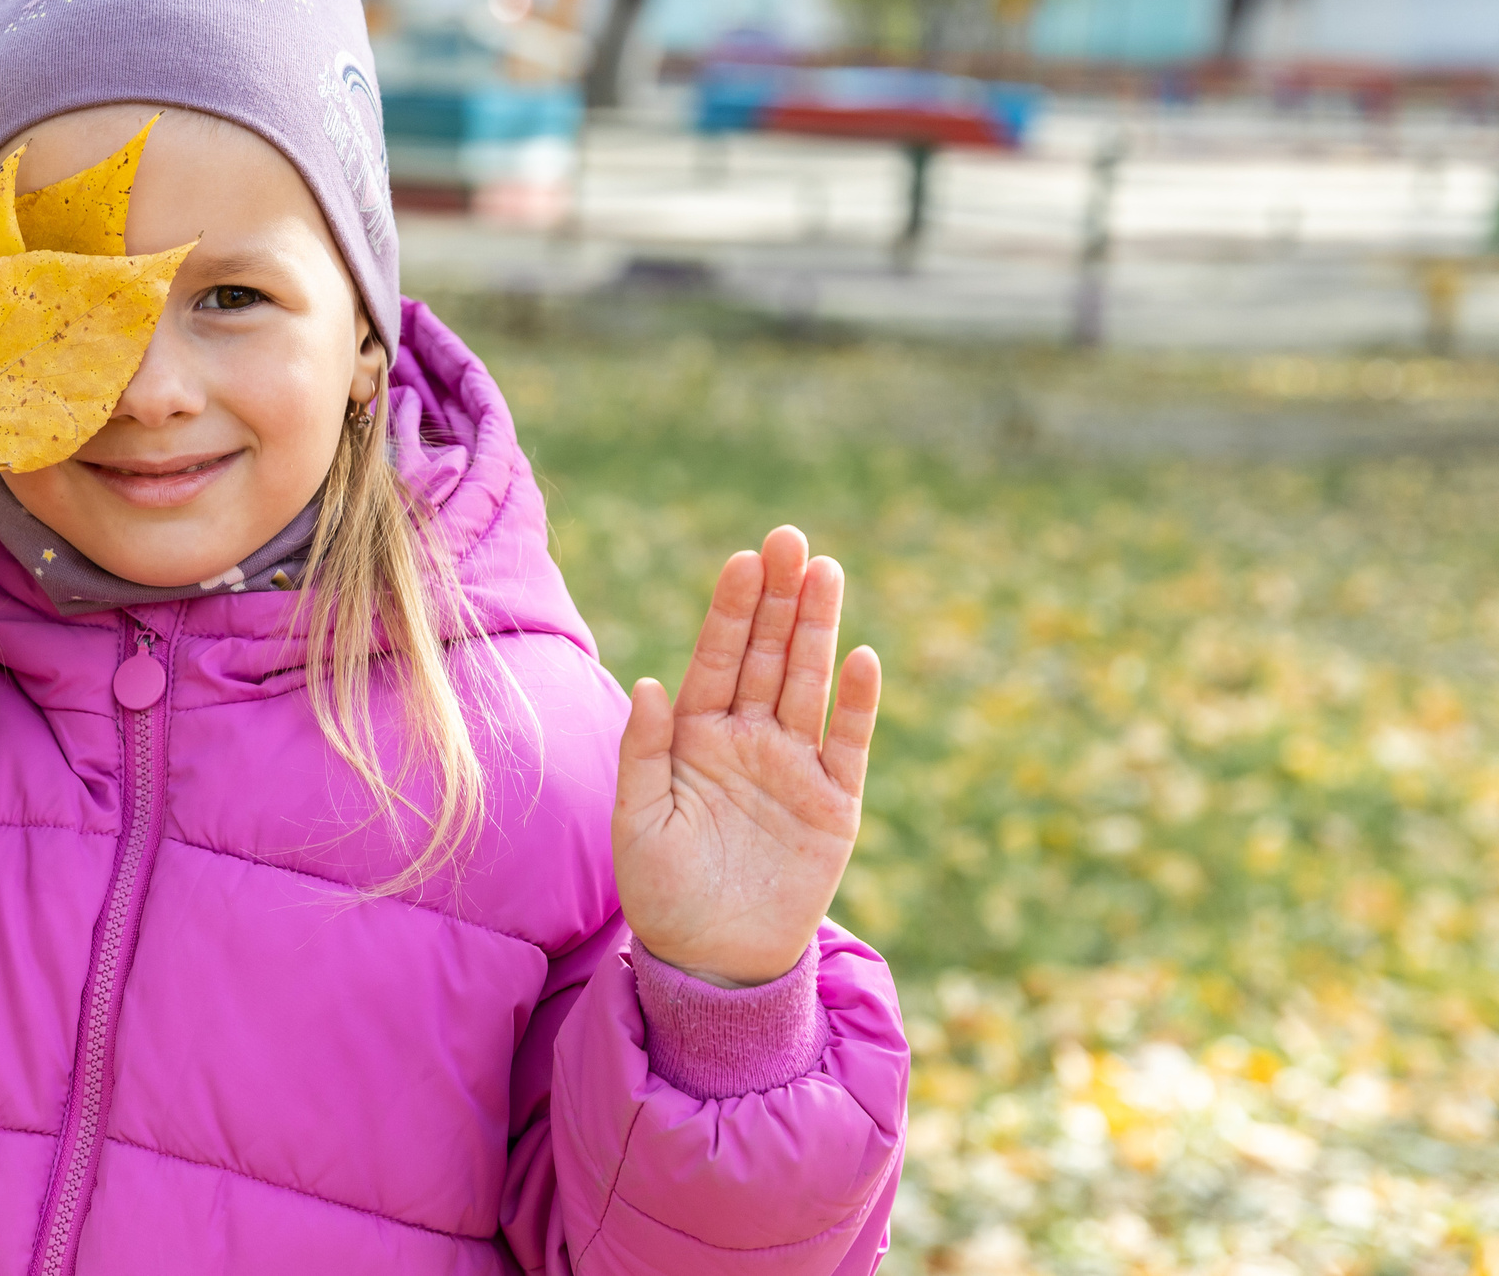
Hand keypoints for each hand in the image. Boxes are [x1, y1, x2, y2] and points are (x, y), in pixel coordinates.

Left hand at [613, 525, 881, 987]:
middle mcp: (747, 738)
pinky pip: (846, 744)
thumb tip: (648, 683)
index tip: (743, 560)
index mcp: (694, 735)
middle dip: (778, 597)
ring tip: (826, 571)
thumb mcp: (638, 820)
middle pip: (767, 654)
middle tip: (790, 538)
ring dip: (817, 629)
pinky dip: (854, 703)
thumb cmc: (661, 890)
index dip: (729, 611)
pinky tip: (860, 657)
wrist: (711, 961)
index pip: (715, 658)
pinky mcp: (833, 803)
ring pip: (807, 683)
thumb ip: (644, 751)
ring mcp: (792, 766)